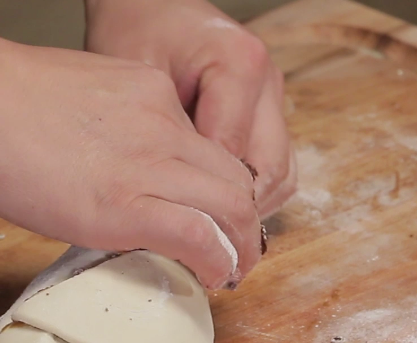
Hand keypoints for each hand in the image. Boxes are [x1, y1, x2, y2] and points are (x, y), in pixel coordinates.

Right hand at [0, 43, 262, 289]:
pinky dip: (217, 261)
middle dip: (245, 220)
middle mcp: (163, 124)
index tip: (214, 216)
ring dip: (241, 246)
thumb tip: (105, 171)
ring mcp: (149, 162)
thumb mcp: (77, 98)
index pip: (209, 147)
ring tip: (232, 272)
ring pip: (232, 206)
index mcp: (151, 95)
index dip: (222, 187)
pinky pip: (198, 235)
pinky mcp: (126, 204)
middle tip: (236, 250)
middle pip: (236, 176)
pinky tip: (213, 278)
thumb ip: (107, 130)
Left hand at [84, 0, 295, 218]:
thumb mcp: (136, 79)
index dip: (208, 203)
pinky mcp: (267, 113)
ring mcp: (273, 98)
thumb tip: (166, 201)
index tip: (182, 236)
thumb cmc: (135, 31)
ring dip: (248, 209)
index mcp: (238, 64)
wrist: (148, 4)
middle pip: (269, 172)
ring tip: (209, 233)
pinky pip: (275, 166)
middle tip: (201, 245)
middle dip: (235, 215)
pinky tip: (215, 208)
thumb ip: (158, 133)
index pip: (233, 156)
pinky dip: (251, 193)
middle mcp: (267, 81)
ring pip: (281, 175)